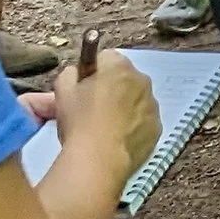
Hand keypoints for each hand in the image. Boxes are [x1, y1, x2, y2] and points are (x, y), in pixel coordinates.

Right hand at [53, 47, 160, 187]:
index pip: (105, 58)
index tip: (84, 89)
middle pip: (124, 78)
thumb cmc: (79, 122)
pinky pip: (143, 121)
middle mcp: (141, 80)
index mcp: (118, 65)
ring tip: (105, 128)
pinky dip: (133, 127)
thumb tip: (77, 74)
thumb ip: (71, 73)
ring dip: (124, 107)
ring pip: (136, 100)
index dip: (92, 73)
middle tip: (93, 109)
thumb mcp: (62, 90)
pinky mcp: (157, 129)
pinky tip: (117, 140)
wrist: (98, 161)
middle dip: (112, 88)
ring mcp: (152, 106)